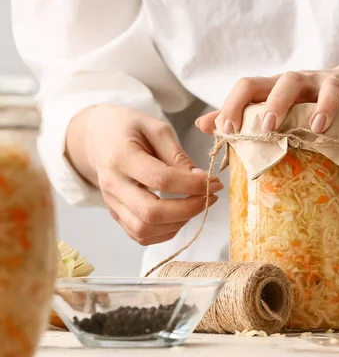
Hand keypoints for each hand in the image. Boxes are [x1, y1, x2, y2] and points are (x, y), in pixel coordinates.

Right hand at [66, 104, 222, 245]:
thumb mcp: (156, 128)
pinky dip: (166, 231)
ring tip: (197, 204)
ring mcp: (112, 204)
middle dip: (189, 209)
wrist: (97, 137)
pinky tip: (181, 214)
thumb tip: (201, 180)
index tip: (214, 182)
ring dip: (179, 222)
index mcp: (121, 157)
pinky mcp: (116, 215)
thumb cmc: (129, 128)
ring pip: (145, 230)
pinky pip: (141, 235)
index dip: (192, 185)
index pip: (160, 180)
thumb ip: (177, 155)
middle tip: (211, 197)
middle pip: (151, 212)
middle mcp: (112, 185)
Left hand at [196, 68, 338, 138]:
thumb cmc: (309, 103)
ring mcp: (335, 84)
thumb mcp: (276, 106)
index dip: (233, 103)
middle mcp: (305, 81)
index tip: (226, 130)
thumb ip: (241, 115)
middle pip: (287, 81)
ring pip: (328, 88)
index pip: (249, 85)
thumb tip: (203, 125)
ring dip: (323, 107)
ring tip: (318, 128)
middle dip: (276, 103)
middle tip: (268, 128)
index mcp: (278, 87)